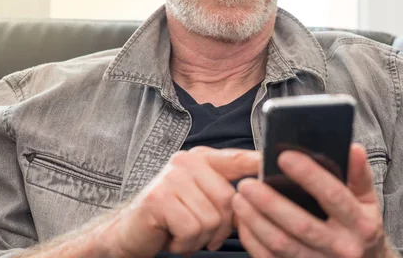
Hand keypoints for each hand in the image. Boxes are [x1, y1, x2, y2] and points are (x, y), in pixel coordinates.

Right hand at [102, 147, 260, 257]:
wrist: (129, 233)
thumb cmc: (171, 218)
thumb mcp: (202, 200)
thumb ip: (227, 193)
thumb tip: (262, 194)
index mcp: (202, 159)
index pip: (237, 159)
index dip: (258, 163)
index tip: (273, 162)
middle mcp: (187, 161)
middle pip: (228, 200)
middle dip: (219, 229)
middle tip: (200, 234)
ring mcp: (172, 177)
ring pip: (211, 219)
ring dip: (200, 239)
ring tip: (183, 234)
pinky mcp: (159, 198)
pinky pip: (192, 229)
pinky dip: (185, 244)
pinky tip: (172, 239)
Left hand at [232, 144, 394, 257]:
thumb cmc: (361, 227)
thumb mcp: (368, 201)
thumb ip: (359, 174)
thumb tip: (353, 148)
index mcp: (361, 224)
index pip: (333, 195)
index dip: (309, 175)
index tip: (285, 156)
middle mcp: (342, 247)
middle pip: (301, 224)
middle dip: (271, 202)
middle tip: (248, 183)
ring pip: (282, 244)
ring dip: (256, 221)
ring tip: (240, 198)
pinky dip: (253, 240)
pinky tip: (243, 221)